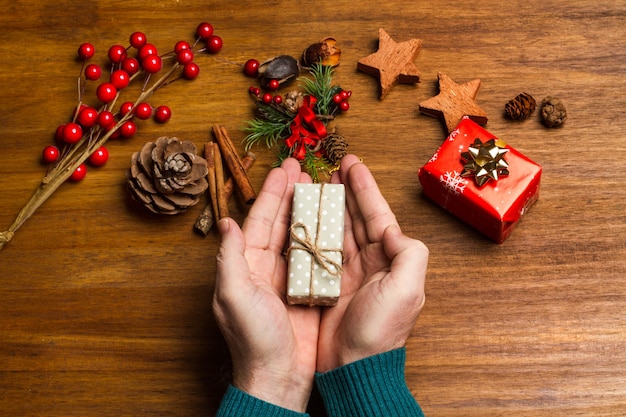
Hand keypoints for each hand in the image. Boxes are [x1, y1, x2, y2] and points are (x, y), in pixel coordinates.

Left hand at [212, 158, 319, 411]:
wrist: (279, 376)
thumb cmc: (253, 339)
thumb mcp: (233, 296)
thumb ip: (229, 258)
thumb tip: (226, 221)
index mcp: (247, 264)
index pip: (258, 220)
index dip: (271, 194)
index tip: (284, 169)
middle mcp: (266, 267)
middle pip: (279, 222)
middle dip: (290, 195)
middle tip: (302, 168)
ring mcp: (288, 279)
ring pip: (298, 236)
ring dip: (307, 211)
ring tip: (318, 187)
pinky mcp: (308, 291)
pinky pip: (316, 257)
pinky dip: (323, 237)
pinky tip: (334, 222)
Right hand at [316, 154, 428, 372]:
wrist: (353, 365)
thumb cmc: (381, 330)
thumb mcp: (408, 289)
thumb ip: (409, 252)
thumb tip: (391, 228)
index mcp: (389, 258)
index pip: (376, 214)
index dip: (364, 188)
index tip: (352, 164)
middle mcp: (369, 260)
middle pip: (356, 216)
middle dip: (346, 191)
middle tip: (333, 167)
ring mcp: (347, 271)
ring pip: (337, 229)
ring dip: (329, 206)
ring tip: (319, 183)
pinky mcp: (327, 283)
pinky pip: (320, 249)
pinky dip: (314, 230)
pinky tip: (305, 216)